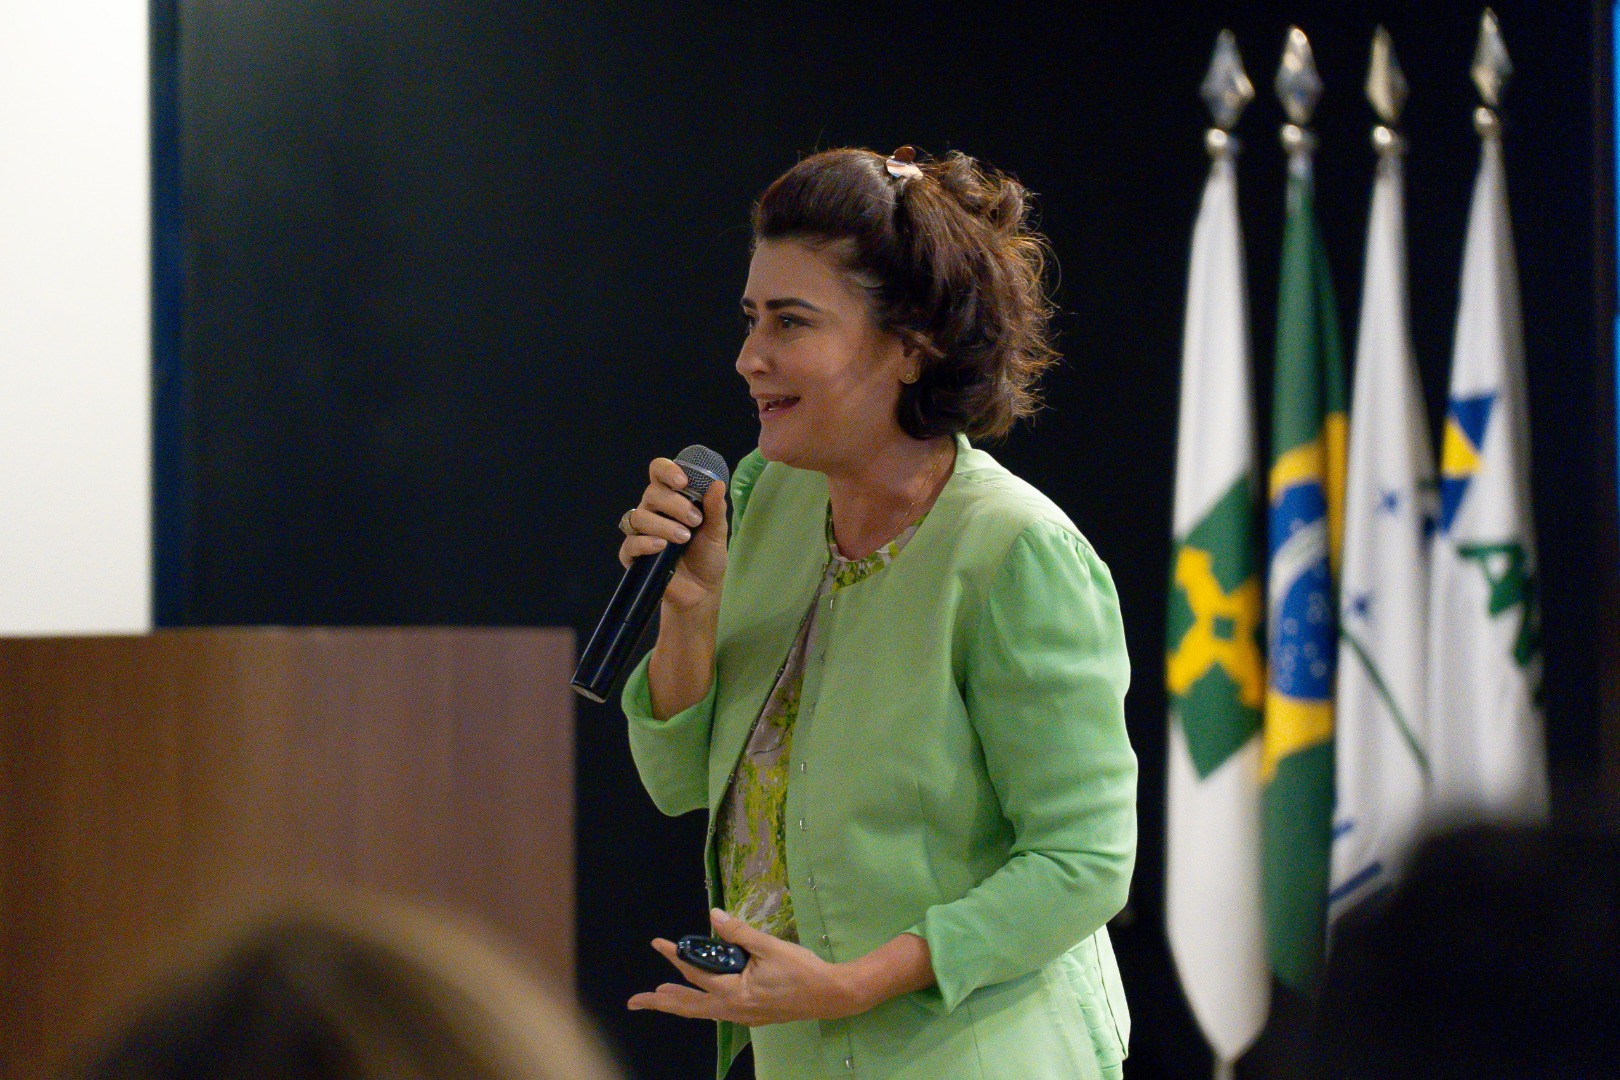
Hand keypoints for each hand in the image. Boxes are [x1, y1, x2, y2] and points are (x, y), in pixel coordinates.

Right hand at [617, 458, 727, 614]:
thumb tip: (717, 484)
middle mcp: (652, 511)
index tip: (683, 481)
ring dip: (663, 525)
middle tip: (695, 520)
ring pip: (639, 517)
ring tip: (684, 537)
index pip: (659, 473)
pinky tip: (661, 546)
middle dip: (674, 504)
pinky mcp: (633, 556)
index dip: (667, 470)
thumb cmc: (707, 556)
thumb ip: (715, 509)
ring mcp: (641, 533)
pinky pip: (630, 544)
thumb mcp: (716, 532)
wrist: (702, 591)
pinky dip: (645, 543)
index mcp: (671, 499)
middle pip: (651, 493)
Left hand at [627, 909, 862, 1025]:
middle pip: (688, 1005)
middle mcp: (732, 1009)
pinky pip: (717, 1011)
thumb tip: (713, 917)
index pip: (695, 973)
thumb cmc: (801, 971)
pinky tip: (701, 999)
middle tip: (635, 1001)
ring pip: (702, 1011)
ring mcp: (742, 1016)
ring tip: (660, 998)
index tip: (658, 943)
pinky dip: (701, 1005)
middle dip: (661, 1002)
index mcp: (733, 992)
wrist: (830, 995)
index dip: (674, 956)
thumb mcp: (770, 947)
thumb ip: (739, 933)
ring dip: (680, 1003)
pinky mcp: (752, 1015)